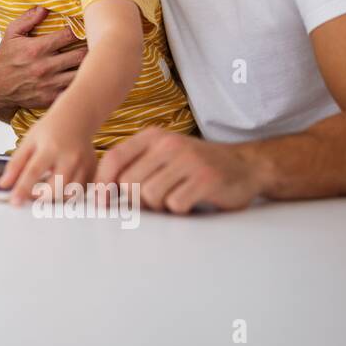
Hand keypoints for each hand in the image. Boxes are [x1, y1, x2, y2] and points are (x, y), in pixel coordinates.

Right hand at [0, 7, 86, 117]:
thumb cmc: (6, 58)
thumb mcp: (12, 34)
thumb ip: (28, 18)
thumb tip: (45, 7)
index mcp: (37, 48)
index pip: (69, 35)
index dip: (81, 30)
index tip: (88, 27)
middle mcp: (45, 66)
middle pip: (81, 55)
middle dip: (92, 48)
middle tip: (98, 44)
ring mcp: (49, 84)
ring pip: (81, 74)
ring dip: (90, 66)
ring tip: (97, 60)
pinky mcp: (51, 98)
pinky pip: (74, 90)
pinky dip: (82, 83)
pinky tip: (85, 77)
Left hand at [0, 112, 97, 205]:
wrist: (76, 119)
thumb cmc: (50, 130)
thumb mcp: (28, 142)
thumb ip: (15, 164)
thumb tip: (4, 184)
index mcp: (50, 147)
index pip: (34, 172)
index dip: (23, 189)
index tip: (14, 202)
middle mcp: (70, 157)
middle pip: (55, 189)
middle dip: (41, 198)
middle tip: (31, 196)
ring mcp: (84, 165)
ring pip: (70, 195)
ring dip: (55, 199)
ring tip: (45, 191)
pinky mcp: (93, 171)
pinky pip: (81, 192)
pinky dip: (69, 194)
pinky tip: (61, 186)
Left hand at [95, 128, 266, 213]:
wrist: (245, 166)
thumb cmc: (195, 166)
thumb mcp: (163, 154)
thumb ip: (135, 165)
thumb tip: (102, 192)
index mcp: (153, 136)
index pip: (114, 158)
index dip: (102, 183)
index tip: (101, 203)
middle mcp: (168, 144)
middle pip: (129, 183)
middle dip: (137, 200)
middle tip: (156, 200)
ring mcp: (188, 160)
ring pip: (150, 195)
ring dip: (160, 205)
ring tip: (176, 197)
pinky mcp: (205, 179)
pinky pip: (175, 205)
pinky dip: (180, 209)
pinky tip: (192, 200)